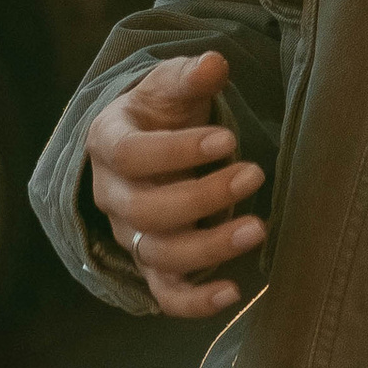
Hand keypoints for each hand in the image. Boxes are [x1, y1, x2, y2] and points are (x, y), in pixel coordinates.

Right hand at [85, 48, 265, 318]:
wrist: (154, 141)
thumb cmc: (164, 111)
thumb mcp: (173, 84)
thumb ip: (190, 75)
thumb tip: (214, 64)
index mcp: (109, 143)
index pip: (131, 155)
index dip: (177, 151)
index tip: (227, 139)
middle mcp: (113, 195)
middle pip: (145, 211)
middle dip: (202, 197)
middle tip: (253, 174)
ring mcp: (131, 235)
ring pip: (158, 255)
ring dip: (209, 247)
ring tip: (258, 229)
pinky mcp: (154, 266)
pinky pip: (166, 295)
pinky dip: (196, 302)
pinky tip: (234, 292)